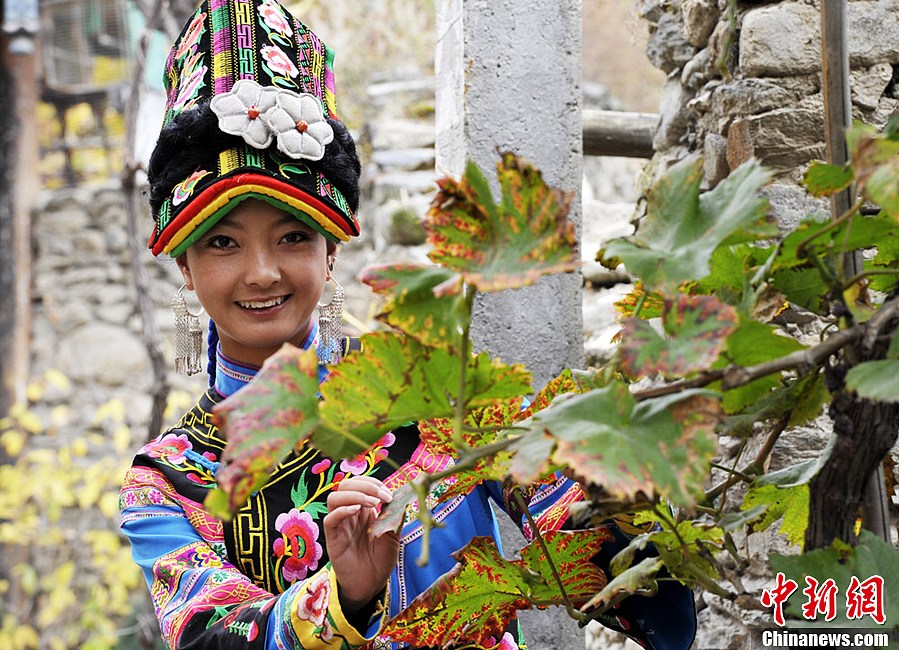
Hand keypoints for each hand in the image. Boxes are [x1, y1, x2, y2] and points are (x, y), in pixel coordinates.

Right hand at [324, 475, 399, 613]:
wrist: (371, 584)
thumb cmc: (381, 560)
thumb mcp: (394, 535)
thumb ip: (395, 515)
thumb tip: (403, 494)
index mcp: (363, 509)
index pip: (360, 484)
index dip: (373, 483)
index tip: (389, 493)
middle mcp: (349, 514)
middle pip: (345, 485)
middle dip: (365, 485)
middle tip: (382, 497)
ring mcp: (340, 525)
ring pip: (334, 498)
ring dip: (355, 495)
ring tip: (372, 504)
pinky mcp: (333, 539)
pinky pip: (330, 519)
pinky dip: (342, 510)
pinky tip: (357, 511)